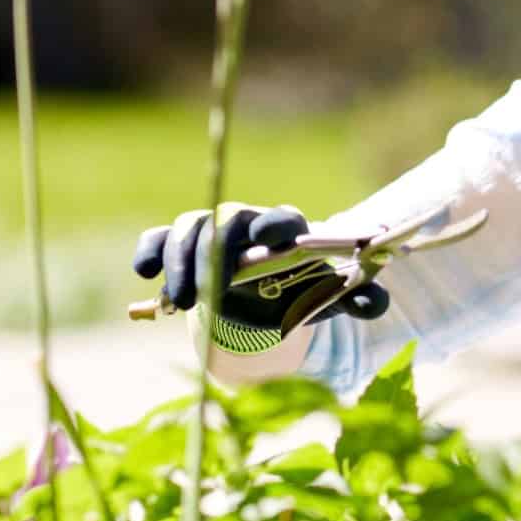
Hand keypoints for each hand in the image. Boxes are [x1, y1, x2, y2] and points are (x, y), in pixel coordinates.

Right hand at [131, 203, 390, 354]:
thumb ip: (360, 299)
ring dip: (180, 261)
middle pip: (227, 222)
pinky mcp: (182, 246)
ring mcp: (211, 232)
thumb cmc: (301, 291)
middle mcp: (247, 225)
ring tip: (178, 302)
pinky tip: (145, 273)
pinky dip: (150, 249)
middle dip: (214, 254)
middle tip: (203, 296)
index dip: (275, 225)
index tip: (269, 238)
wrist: (267, 296)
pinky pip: (159, 236)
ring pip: (190, 227)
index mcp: (287, 232)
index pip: (281, 218)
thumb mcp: (331, 298)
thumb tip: (374, 301)